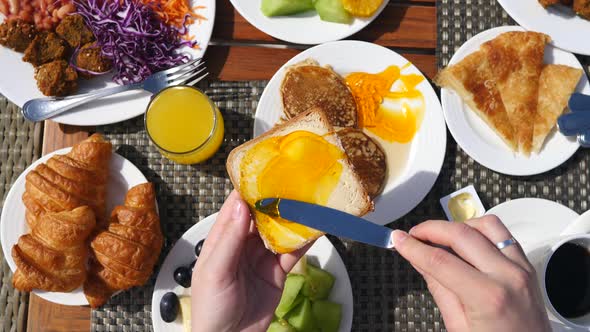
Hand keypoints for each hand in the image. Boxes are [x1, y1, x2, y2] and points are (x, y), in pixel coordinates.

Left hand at [191, 191, 309, 331]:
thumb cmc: (211, 308)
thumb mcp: (214, 272)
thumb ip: (229, 239)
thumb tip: (240, 205)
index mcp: (222, 239)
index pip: (236, 206)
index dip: (250, 188)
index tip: (266, 170)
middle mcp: (242, 243)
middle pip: (262, 215)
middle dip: (277, 199)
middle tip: (295, 181)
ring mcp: (261, 257)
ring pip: (280, 231)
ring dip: (294, 217)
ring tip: (311, 200)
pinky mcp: (277, 272)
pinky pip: (293, 252)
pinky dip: (305, 240)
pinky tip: (316, 227)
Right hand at [392, 215, 550, 331]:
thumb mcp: (458, 326)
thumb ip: (439, 288)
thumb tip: (419, 260)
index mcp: (489, 298)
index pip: (440, 260)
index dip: (414, 247)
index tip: (399, 239)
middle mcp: (509, 277)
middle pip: (461, 234)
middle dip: (431, 229)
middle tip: (413, 235)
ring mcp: (522, 269)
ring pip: (485, 225)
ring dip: (458, 225)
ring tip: (440, 236)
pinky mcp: (527, 266)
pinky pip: (503, 234)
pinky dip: (480, 230)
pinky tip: (466, 240)